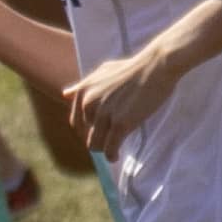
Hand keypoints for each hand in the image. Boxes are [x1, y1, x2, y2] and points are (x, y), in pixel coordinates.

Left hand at [67, 39, 188, 155]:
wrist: (155, 66)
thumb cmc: (132, 69)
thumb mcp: (102, 72)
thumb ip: (83, 85)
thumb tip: (65, 94)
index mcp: (83, 91)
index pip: (76, 122)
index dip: (87, 130)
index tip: (100, 132)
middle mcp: (89, 103)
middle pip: (86, 134)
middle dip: (97, 138)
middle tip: (110, 138)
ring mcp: (104, 114)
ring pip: (95, 144)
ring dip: (104, 149)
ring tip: (113, 149)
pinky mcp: (120, 124)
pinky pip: (110, 148)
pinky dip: (112, 155)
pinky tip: (115, 156)